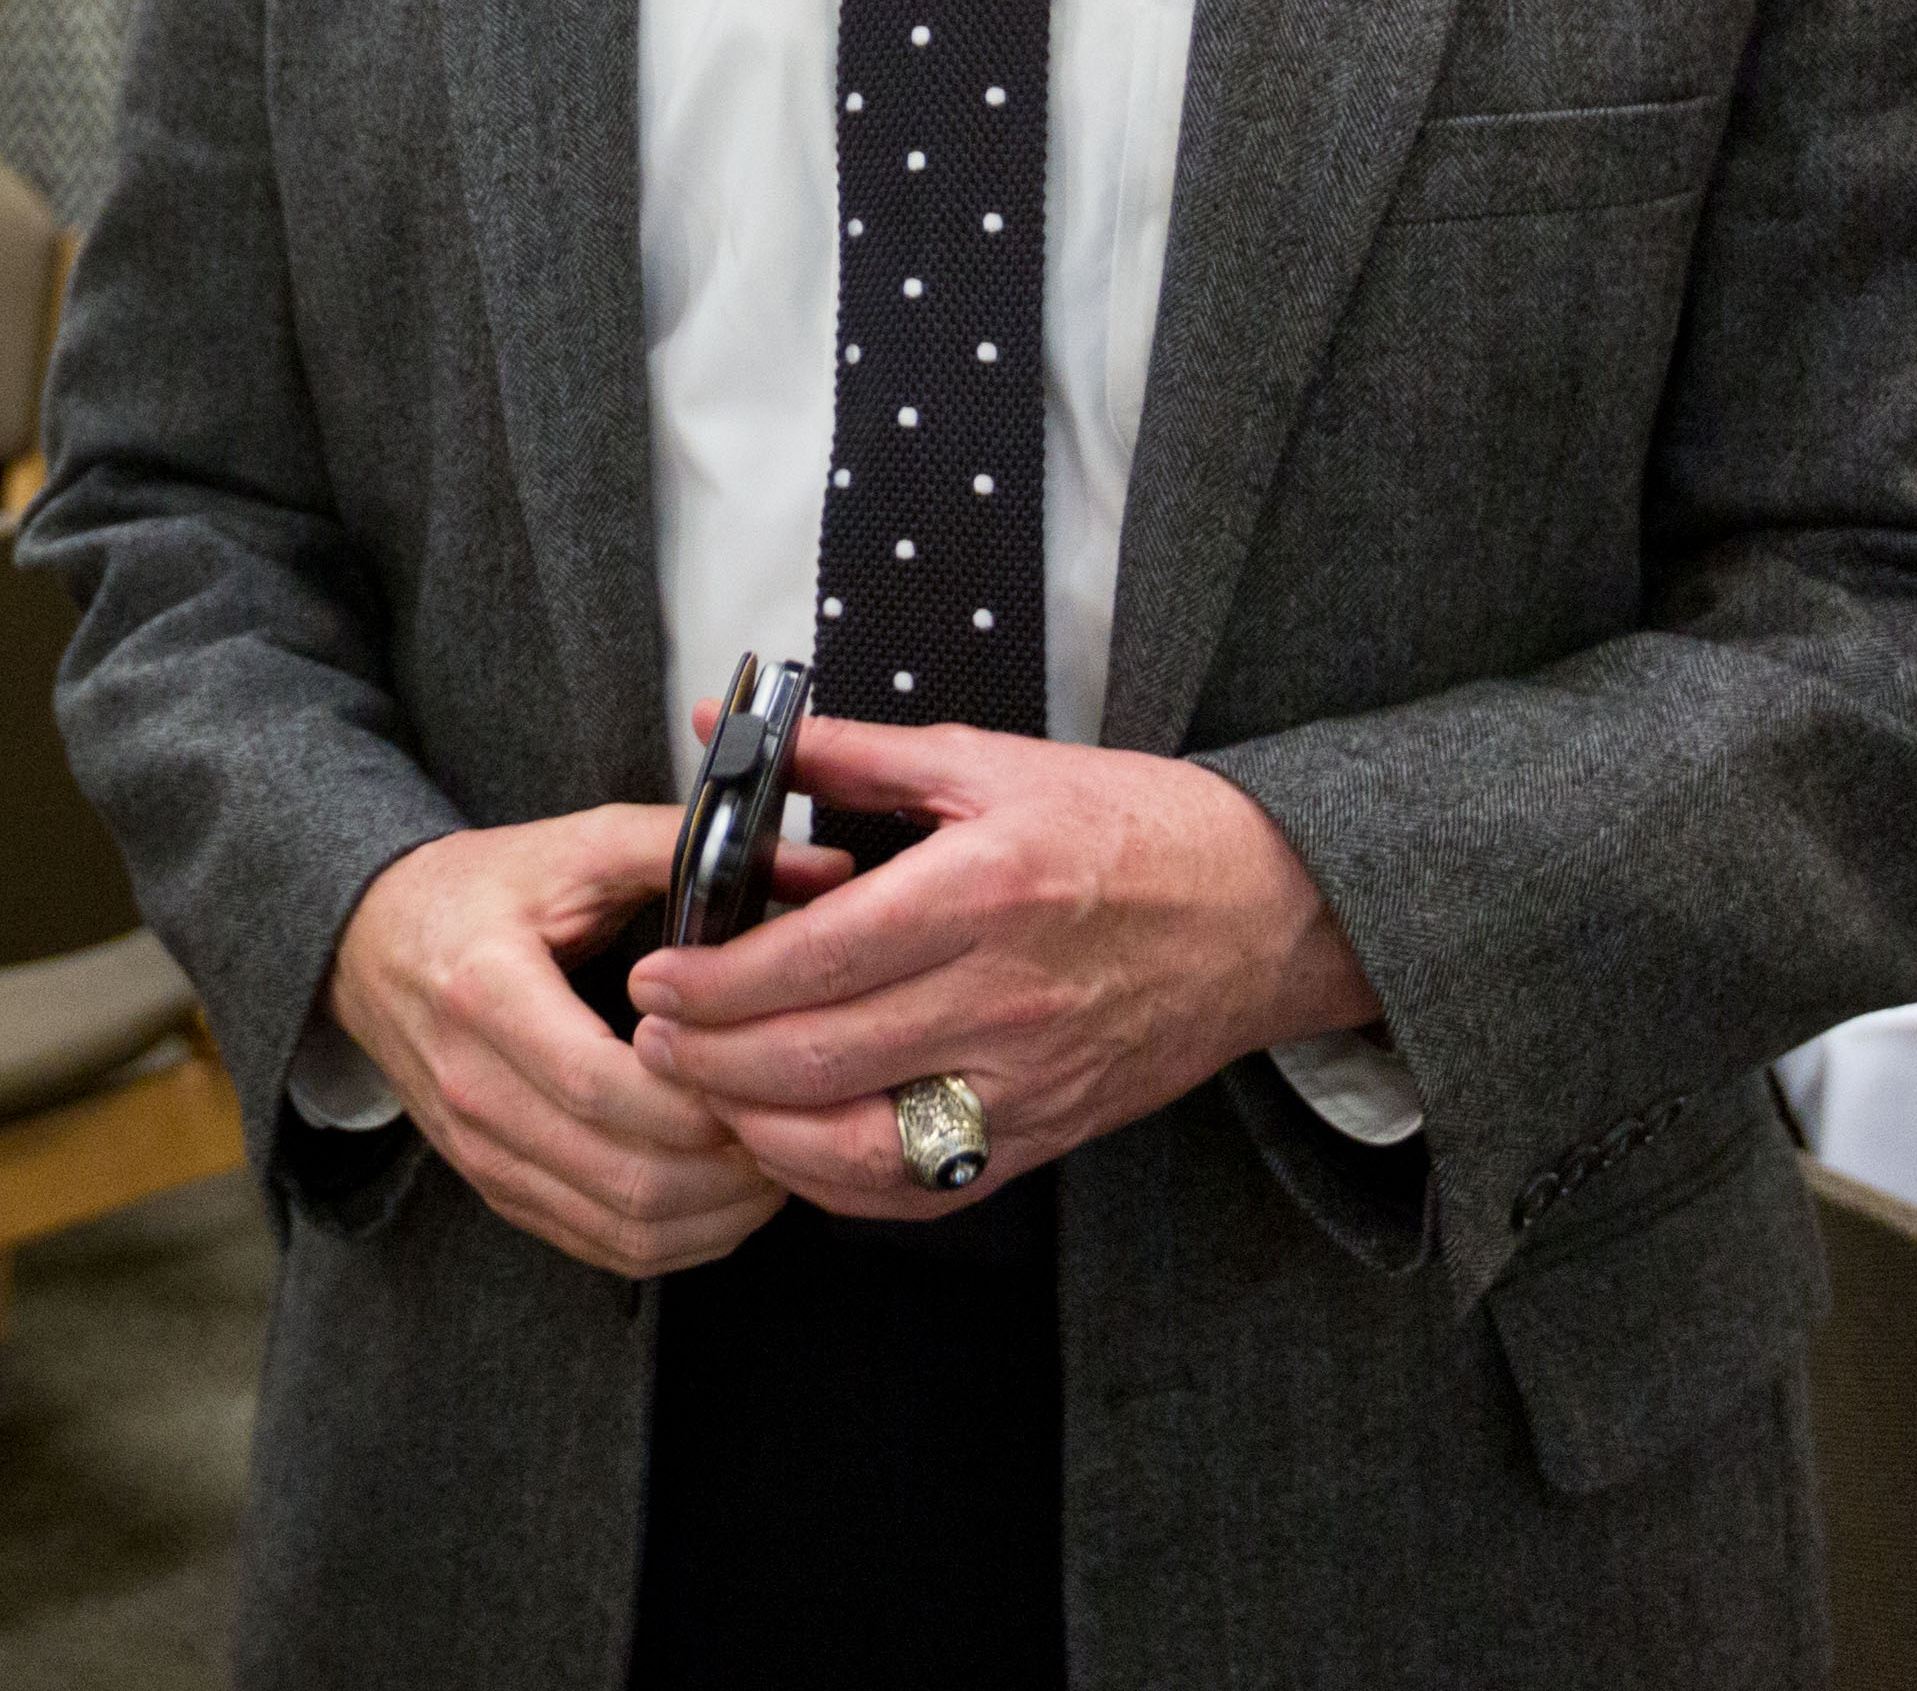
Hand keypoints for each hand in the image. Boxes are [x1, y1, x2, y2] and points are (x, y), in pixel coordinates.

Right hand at [324, 809, 787, 1276]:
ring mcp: (481, 1153)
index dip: (700, 1095)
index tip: (766, 1063)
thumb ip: (685, 850)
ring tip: (774, 1158)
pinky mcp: (497, 1189)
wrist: (370, 944)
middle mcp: (475, 1091)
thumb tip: (822, 871)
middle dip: (733, 1166)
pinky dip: (681, 1237)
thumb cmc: (477, 891)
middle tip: (795, 1121)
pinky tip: (724, 1192)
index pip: (605, 1085)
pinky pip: (605, 1249)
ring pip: (625, 1228)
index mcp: (485, 995)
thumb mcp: (572, 846)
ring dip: (720, 1213)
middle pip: (628, 1176)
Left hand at [622, 719, 1379, 1220]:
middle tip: (651, 1037)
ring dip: (758, 1130)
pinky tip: (788, 1144)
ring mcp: (1028, 1082)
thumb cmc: (1127, 825)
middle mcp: (1004, 999)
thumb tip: (721, 727)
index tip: (654, 974)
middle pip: (817, 1059)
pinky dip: (837, 1184)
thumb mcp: (985, 761)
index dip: (714, 979)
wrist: (1264, 909)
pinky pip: (922, 1190)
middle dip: (707, 1059)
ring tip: (703, 1090)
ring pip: (859, 1146)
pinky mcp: (1047, 1136)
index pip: (813, 960)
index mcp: (981, 893)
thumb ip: (844, 751)